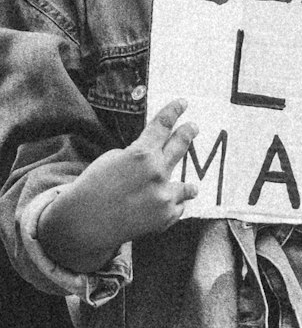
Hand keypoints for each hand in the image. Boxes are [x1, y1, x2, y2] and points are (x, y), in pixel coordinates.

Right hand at [39, 100, 197, 271]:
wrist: (83, 224)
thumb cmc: (93, 187)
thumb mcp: (112, 159)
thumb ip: (138, 155)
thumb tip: (154, 156)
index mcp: (142, 153)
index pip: (163, 125)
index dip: (174, 111)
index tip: (183, 103)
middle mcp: (157, 172)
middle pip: (180, 145)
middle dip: (188, 134)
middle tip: (193, 127)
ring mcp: (163, 196)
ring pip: (187, 186)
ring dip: (188, 186)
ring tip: (192, 187)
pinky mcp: (165, 217)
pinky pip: (176, 207)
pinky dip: (170, 208)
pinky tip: (165, 210)